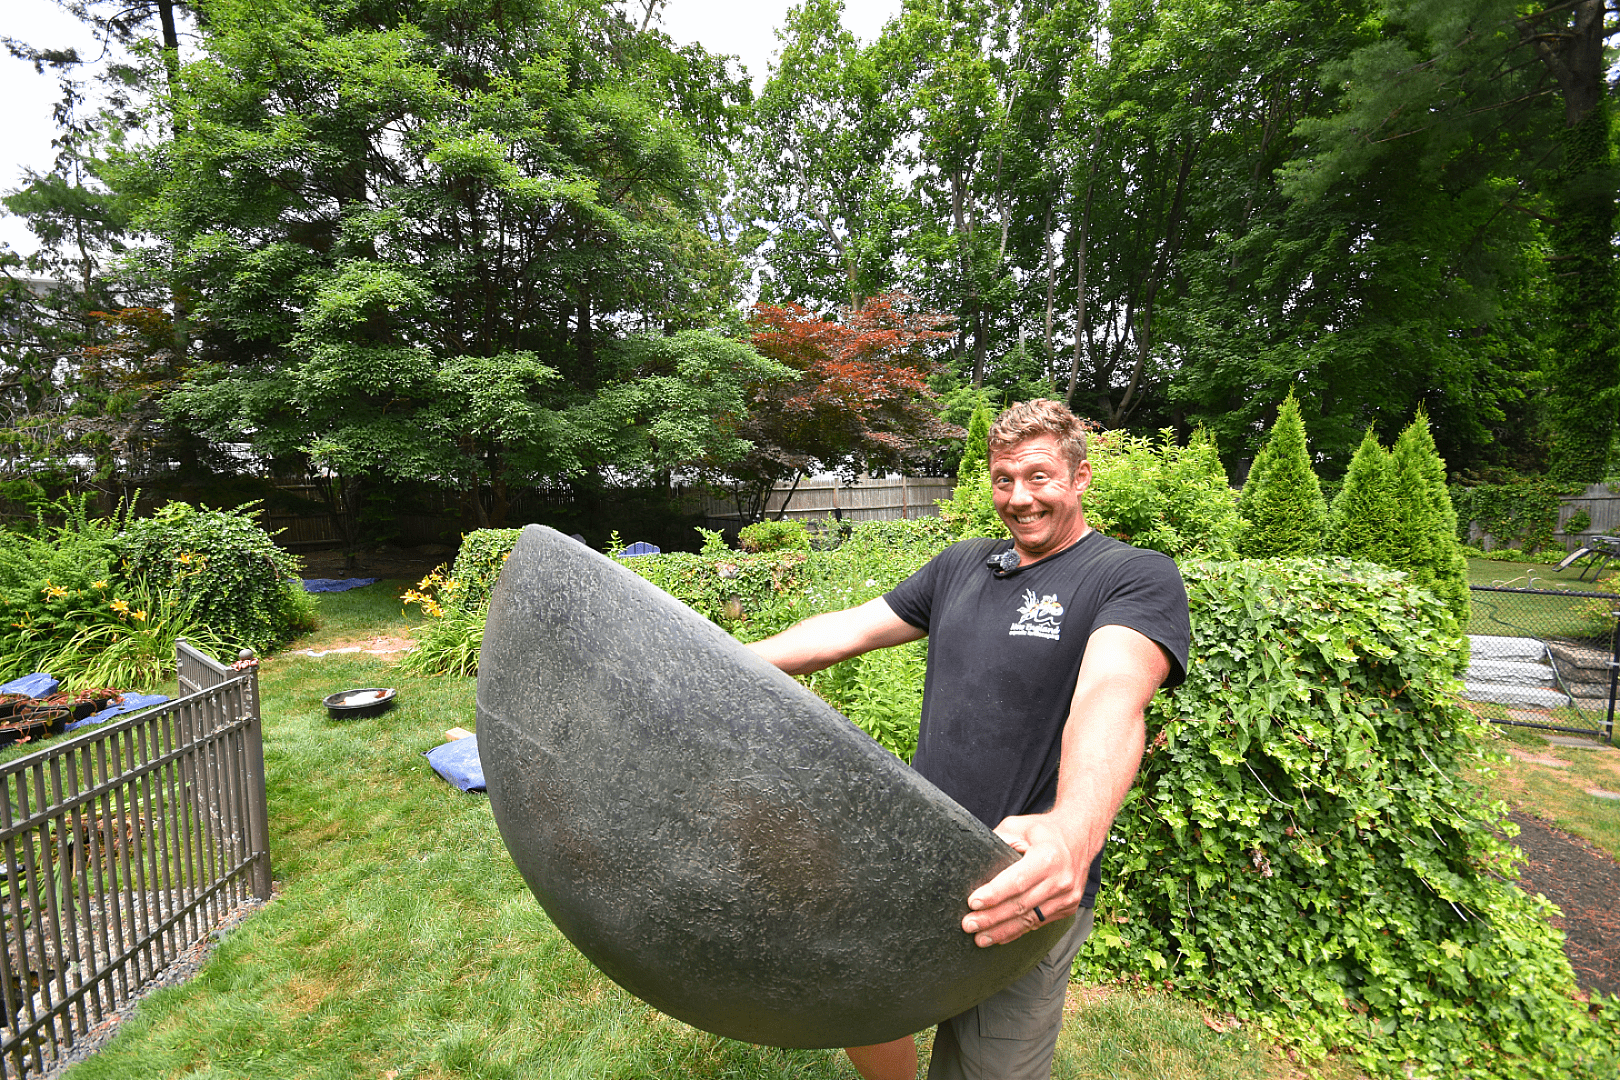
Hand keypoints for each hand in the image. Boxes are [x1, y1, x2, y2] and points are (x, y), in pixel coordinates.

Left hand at [960, 813, 1091, 947]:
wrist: (1079, 837)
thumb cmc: (1043, 831)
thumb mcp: (1018, 826)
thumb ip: (997, 841)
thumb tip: (973, 859)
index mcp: (1048, 856)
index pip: (1017, 881)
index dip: (994, 894)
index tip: (973, 903)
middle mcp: (1061, 879)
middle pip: (1021, 905)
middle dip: (991, 917)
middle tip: (968, 924)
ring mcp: (1067, 897)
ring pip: (1029, 919)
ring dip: (1002, 931)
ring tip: (979, 937)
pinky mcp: (1068, 907)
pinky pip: (1038, 923)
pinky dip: (1017, 931)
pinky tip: (999, 937)